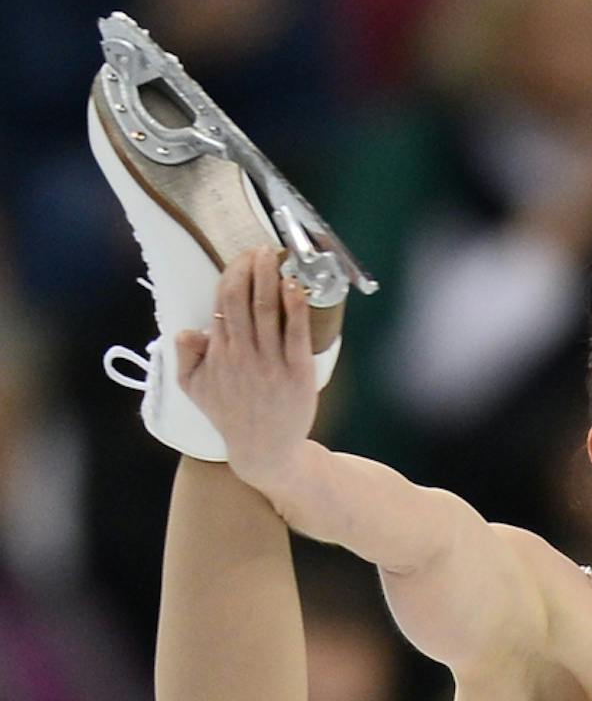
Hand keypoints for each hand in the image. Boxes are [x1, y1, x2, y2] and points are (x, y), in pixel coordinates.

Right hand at [175, 246, 318, 493]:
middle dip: (251, 266)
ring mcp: (271, 365)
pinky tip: (295, 286)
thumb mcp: (193, 389)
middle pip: (243, 298)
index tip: (243, 256)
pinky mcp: (297, 374)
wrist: (263, 451)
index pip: (222, 301)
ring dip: (272, 276)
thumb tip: (188, 330)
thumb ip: (184, 357)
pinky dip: (295, 306)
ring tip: (276, 255)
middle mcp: (243, 356)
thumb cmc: (229, 415)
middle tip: (261, 249)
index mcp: (218, 353)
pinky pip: (296, 333)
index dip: (234, 272)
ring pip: (268, 309)